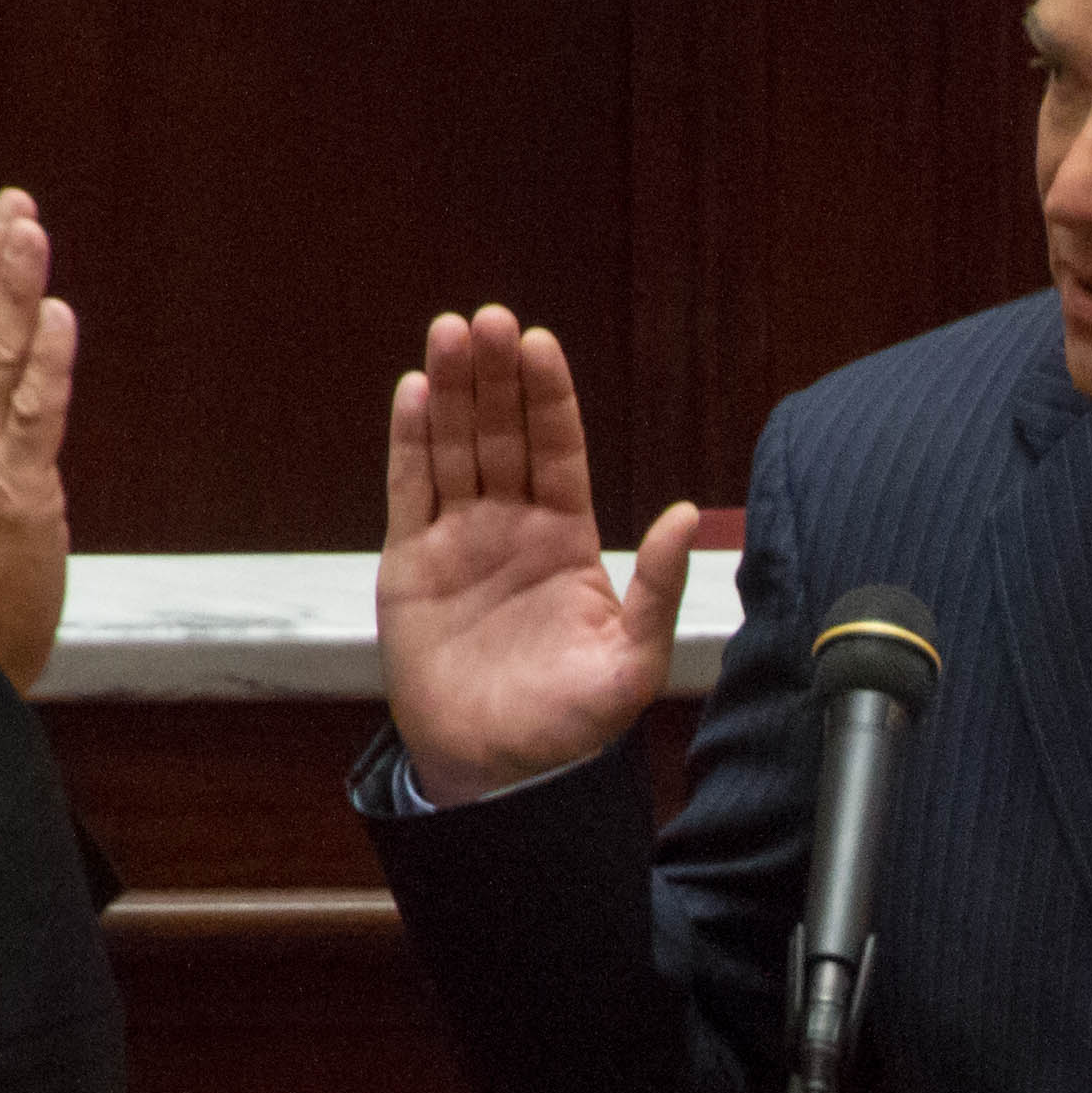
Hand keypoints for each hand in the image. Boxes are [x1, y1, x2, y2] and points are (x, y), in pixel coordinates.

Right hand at [372, 303, 700, 802]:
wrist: (500, 772)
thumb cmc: (571, 724)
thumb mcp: (633, 661)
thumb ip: (657, 587)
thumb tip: (683, 514)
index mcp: (565, 540)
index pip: (558, 449)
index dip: (548, 397)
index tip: (539, 344)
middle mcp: (511, 528)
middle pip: (501, 433)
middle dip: (494, 376)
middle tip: (488, 321)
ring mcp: (458, 542)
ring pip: (453, 448)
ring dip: (449, 390)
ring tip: (449, 333)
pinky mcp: (410, 565)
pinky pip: (408, 490)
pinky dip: (407, 441)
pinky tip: (411, 392)